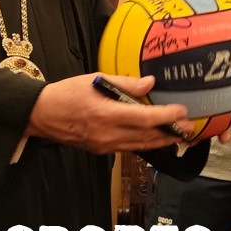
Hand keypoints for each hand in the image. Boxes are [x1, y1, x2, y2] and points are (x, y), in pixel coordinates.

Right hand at [26, 74, 192, 152]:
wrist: (41, 115)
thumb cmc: (66, 93)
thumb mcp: (94, 79)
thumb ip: (124, 83)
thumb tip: (150, 83)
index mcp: (106, 114)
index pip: (145, 118)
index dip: (167, 117)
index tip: (182, 111)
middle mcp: (108, 134)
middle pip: (148, 137)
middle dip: (171, 132)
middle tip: (189, 126)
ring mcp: (105, 145)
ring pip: (141, 145)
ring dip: (162, 140)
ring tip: (179, 134)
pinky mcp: (102, 150)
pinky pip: (130, 147)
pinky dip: (146, 143)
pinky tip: (155, 137)